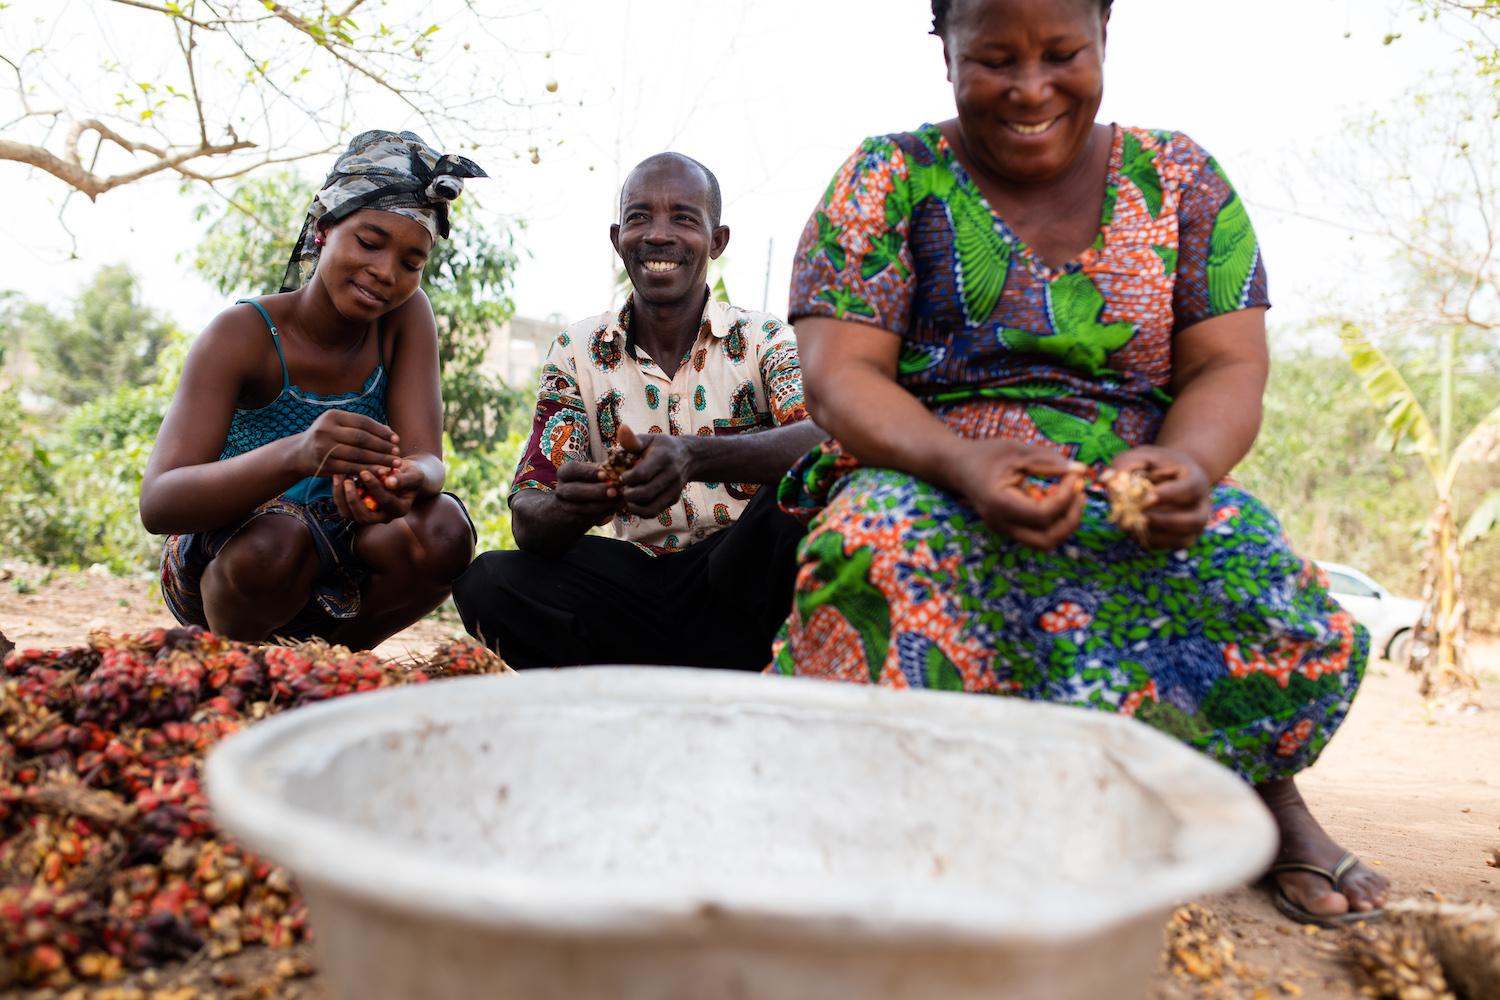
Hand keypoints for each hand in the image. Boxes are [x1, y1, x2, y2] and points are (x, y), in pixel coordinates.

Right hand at [297, 410, 399, 478]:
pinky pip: (351, 468)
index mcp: (332, 416)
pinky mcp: (325, 464)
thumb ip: (362, 427)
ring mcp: (324, 447)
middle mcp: (326, 429)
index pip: (363, 422)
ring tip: (394, 463)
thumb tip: (390, 430)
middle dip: (382, 446)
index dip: (382, 431)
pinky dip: (368, 470)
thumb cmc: (328, 437)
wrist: (300, 453)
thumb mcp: (340, 426)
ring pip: (358, 454)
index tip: (396, 439)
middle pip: (362, 438)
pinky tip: (381, 472)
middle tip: (397, 452)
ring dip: (379, 460)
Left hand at [331, 459, 421, 524]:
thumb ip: (403, 480)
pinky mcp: (358, 510)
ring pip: (350, 514)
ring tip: (339, 477)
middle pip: (364, 517)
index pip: (385, 501)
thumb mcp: (413, 475)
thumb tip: (390, 483)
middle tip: (347, 481)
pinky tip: (338, 476)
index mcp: (399, 509)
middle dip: (353, 499)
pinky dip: (338, 493)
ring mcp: (369, 515)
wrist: (403, 477)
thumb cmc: (410, 475)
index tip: (364, 472)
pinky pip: (344, 507)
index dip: (374, 487)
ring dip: (342, 497)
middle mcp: (384, 517)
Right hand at [556, 459, 623, 526]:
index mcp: (565, 473)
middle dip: (597, 491)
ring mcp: (567, 506)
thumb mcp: (592, 471)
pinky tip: (617, 507)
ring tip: (620, 500)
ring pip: (584, 507)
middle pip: (576, 491)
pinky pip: (591, 517)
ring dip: (604, 504)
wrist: (576, 502)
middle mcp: (562, 490)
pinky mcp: (576, 519)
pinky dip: (606, 512)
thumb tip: (620, 468)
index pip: (573, 470)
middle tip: (614, 491)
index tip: (605, 474)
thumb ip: (604, 469)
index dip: (588, 472)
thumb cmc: (589, 480)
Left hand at [617, 423, 692, 517]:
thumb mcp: (649, 439)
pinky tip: (635, 503)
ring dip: (634, 508)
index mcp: (663, 456)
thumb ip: (633, 439)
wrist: (689, 457)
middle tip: (621, 490)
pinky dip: (641, 512)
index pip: (643, 473)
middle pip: (646, 493)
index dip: (627, 478)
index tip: (621, 476)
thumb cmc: (661, 447)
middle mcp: (672, 475)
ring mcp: (675, 489)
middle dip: (628, 495)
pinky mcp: (674, 499)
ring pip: (652, 508)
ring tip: (626, 500)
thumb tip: (621, 429)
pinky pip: (655, 512)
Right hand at [952, 440, 1087, 549]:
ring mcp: (1005, 529)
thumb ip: (1048, 461)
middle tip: (1080, 492)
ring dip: (1065, 524)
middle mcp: (1001, 523)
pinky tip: (1059, 497)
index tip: (1073, 475)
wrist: (958, 467)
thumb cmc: (985, 454)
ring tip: (1074, 497)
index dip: (1065, 497)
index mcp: (999, 503)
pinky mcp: (1011, 528)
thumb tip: (1081, 471)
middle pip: (1046, 540)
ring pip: (1045, 542)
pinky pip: (1039, 534)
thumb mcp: (1017, 450)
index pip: (1043, 515)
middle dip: (1071, 519)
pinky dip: (1055, 520)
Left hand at [1107, 446, 1211, 549]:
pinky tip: (1134, 532)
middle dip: (1165, 521)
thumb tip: (1109, 479)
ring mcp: (1195, 524)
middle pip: (1194, 520)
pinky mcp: (1184, 537)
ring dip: (1157, 536)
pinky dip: (1153, 542)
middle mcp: (1201, 505)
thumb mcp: (1141, 457)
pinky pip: (1171, 547)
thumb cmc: (1154, 465)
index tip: (1146, 496)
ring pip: (1184, 539)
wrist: (1173, 476)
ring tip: (1132, 526)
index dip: (1168, 495)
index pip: (1189, 488)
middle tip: (1139, 517)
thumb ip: (1126, 464)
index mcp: (1196, 479)